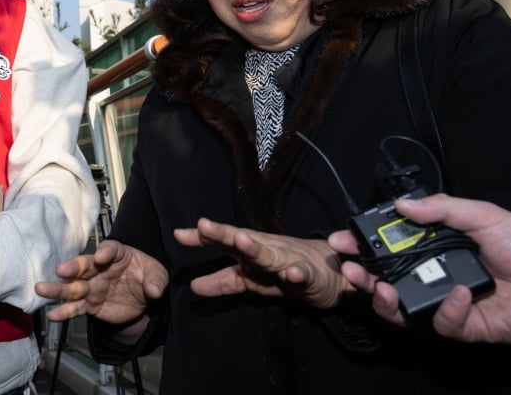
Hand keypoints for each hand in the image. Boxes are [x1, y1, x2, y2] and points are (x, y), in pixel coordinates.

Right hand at [34, 239, 167, 328]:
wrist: (143, 298)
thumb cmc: (147, 277)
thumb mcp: (158, 274)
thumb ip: (156, 280)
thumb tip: (153, 290)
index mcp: (116, 254)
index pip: (109, 249)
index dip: (104, 252)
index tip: (100, 257)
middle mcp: (99, 268)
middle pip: (83, 266)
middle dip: (72, 267)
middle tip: (60, 270)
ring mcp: (92, 287)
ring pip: (72, 287)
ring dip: (57, 289)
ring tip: (41, 289)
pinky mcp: (90, 305)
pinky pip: (75, 308)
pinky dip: (64, 312)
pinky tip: (52, 315)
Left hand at [175, 217, 348, 308]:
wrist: (331, 274)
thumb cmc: (286, 271)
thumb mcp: (252, 279)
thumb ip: (223, 281)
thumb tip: (193, 286)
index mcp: (250, 251)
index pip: (223, 242)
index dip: (202, 237)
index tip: (178, 234)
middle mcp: (267, 250)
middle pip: (242, 240)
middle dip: (223, 233)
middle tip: (204, 225)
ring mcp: (289, 260)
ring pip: (270, 254)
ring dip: (255, 247)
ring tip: (241, 240)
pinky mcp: (311, 275)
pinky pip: (303, 275)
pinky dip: (298, 274)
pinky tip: (292, 274)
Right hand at [328, 193, 510, 342]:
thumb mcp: (482, 216)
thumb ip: (441, 209)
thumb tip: (401, 205)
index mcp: (436, 246)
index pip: (390, 245)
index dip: (364, 243)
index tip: (343, 238)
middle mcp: (434, 273)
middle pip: (386, 278)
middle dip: (361, 275)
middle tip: (351, 269)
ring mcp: (445, 301)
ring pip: (402, 307)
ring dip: (386, 300)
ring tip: (383, 289)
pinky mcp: (462, 325)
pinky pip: (442, 323)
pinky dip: (448, 310)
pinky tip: (460, 294)